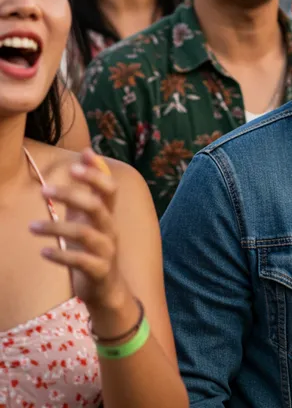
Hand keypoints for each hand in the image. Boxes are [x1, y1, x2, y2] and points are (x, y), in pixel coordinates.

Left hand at [30, 149, 128, 311]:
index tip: (78, 161)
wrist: (107, 288)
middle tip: (44, 190)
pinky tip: (44, 252)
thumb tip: (86, 153)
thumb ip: (87, 189)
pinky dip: (62, 255)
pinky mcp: (99, 271)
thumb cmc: (93, 248)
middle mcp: (110, 228)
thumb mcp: (90, 218)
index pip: (109, 188)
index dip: (96, 173)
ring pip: (86, 233)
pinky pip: (81, 261)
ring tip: (31, 227)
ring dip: (57, 228)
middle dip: (73, 195)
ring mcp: (106, 250)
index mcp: (108, 214)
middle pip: (97, 206)